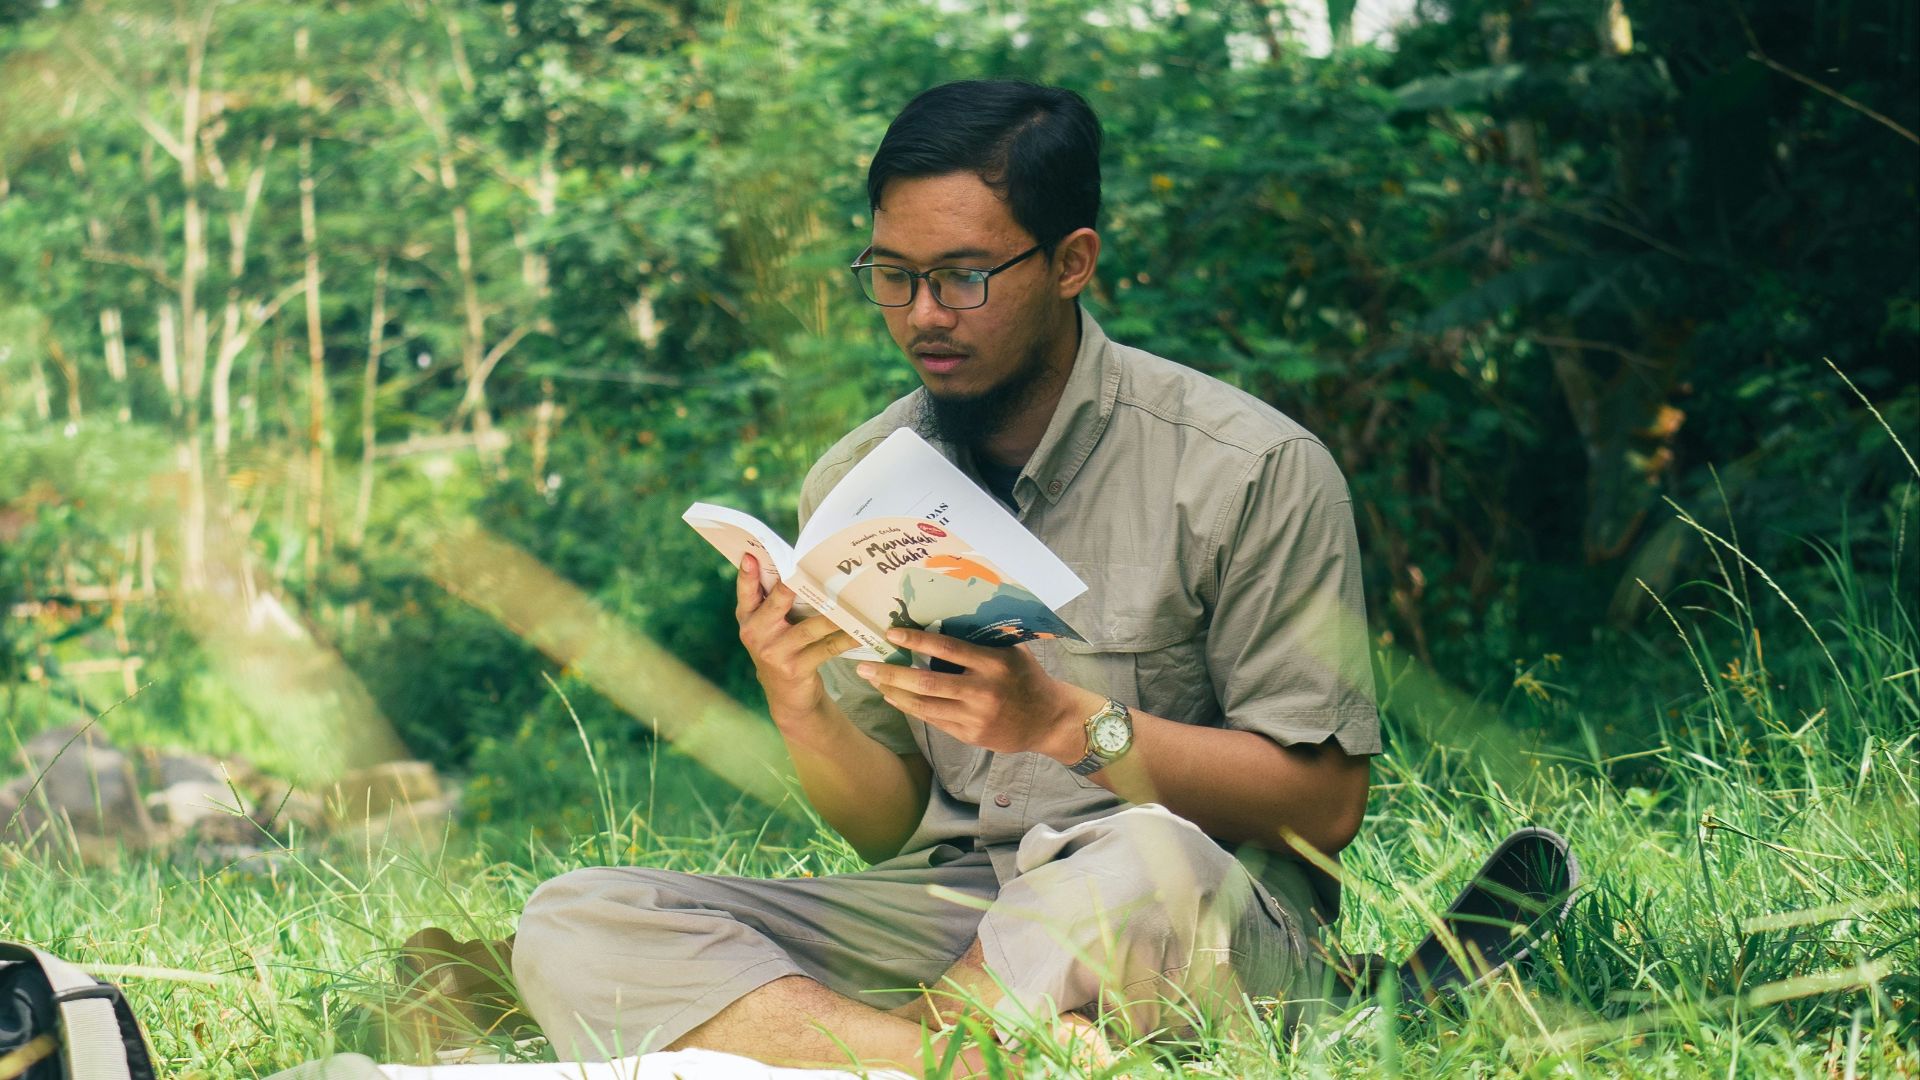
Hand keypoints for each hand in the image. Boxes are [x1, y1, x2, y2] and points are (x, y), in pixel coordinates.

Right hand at [735, 554, 856, 726]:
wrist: (787, 697)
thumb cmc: (782, 648)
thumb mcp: (768, 626)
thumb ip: (774, 600)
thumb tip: (798, 564)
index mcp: (748, 617)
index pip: (746, 591)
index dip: (747, 574)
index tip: (750, 555)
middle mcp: (756, 633)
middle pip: (779, 601)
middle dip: (796, 584)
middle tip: (814, 568)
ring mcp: (775, 652)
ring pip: (809, 627)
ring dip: (834, 614)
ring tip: (853, 601)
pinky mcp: (795, 668)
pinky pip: (826, 648)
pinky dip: (846, 639)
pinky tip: (861, 632)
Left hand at [855, 627, 1106, 763]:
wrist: (1048, 720)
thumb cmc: (1026, 677)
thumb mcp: (1011, 651)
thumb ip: (980, 641)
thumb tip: (940, 621)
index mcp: (994, 663)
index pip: (947, 649)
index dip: (916, 641)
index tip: (890, 634)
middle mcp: (983, 691)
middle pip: (927, 682)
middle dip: (891, 674)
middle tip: (863, 666)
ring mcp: (975, 717)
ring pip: (924, 705)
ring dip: (894, 693)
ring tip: (873, 681)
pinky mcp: (970, 735)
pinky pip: (933, 720)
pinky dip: (910, 708)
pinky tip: (895, 698)